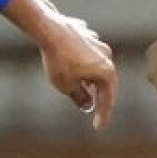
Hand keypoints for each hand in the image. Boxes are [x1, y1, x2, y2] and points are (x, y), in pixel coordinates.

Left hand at [37, 14, 117, 130]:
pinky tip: (75, 66)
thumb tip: (88, 104)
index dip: (102, 115)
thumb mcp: (66, 86)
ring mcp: (98, 43)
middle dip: (100, 96)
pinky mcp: (86, 35)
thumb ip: (80, 98)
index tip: (98, 127)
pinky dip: (84, 63)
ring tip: (86, 87)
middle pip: (106, 81)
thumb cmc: (58, 60)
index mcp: (106, 71)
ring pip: (98, 65)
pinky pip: (87, 53)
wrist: (49, 30)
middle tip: (97, 110)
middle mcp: (107, 56)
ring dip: (92, 78)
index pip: (107, 99)